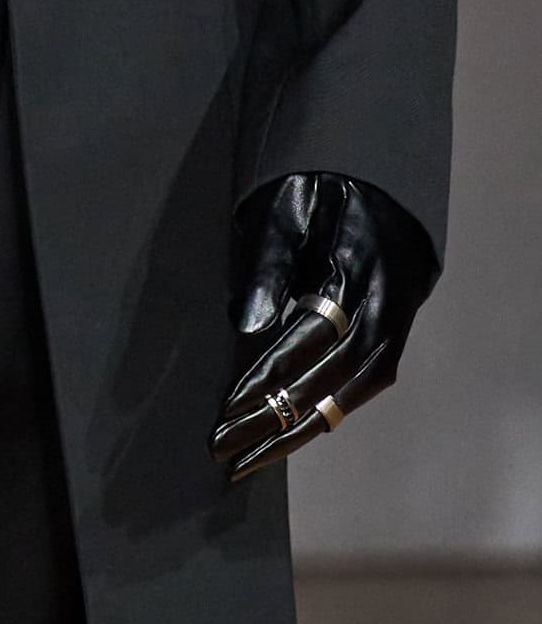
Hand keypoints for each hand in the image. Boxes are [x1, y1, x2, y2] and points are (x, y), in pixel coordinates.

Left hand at [209, 172, 437, 482]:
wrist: (378, 165)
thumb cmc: (320, 180)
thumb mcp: (285, 202)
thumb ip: (268, 259)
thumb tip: (247, 324)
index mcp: (357, 262)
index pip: (310, 334)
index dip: (269, 374)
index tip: (228, 407)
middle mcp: (386, 297)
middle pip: (334, 375)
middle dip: (277, 417)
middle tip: (226, 447)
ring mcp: (397, 313)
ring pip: (355, 389)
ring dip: (303, 427)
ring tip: (252, 457)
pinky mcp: (396, 322)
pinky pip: (367, 378)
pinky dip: (329, 408)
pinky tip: (292, 429)